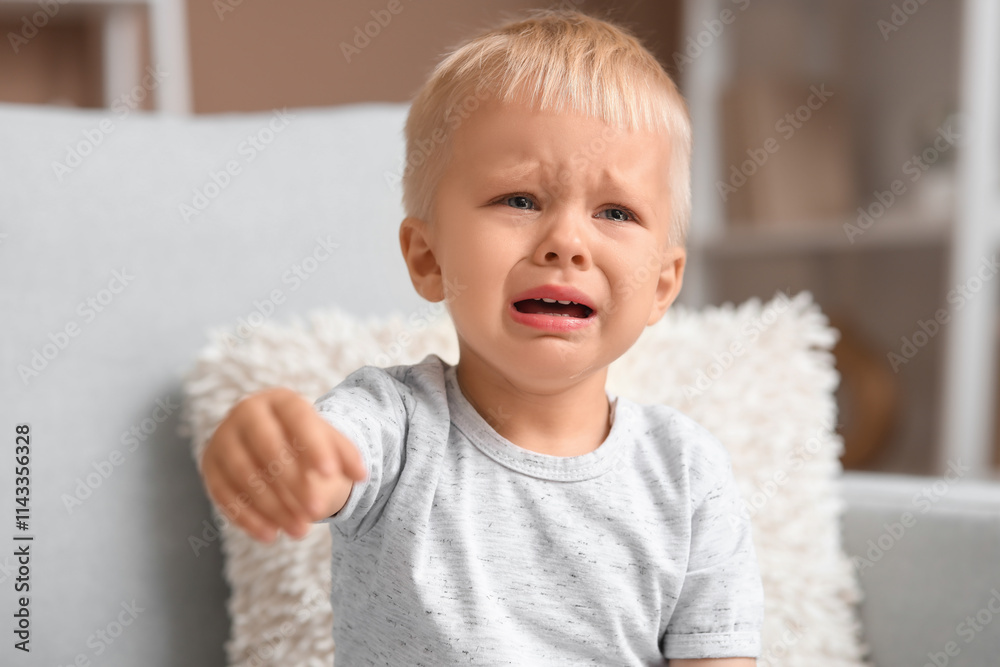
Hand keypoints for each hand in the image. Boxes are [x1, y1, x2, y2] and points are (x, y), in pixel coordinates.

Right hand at [198, 387, 366, 542]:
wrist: (268, 440)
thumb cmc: (303, 440)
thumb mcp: (326, 441)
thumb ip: (345, 455)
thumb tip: (362, 474)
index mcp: (279, 400)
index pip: (297, 417)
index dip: (312, 444)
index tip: (329, 473)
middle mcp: (245, 413)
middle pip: (268, 447)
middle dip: (294, 482)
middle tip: (318, 511)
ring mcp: (223, 439)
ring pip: (246, 475)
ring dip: (273, 506)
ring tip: (300, 530)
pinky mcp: (210, 466)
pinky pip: (224, 495)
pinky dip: (247, 517)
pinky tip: (270, 535)